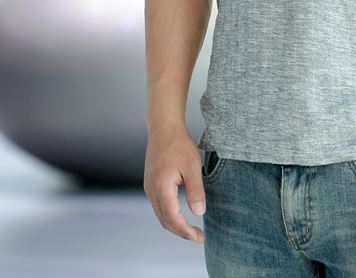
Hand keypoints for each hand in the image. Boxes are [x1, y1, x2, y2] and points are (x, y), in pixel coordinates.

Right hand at [143, 124, 205, 243]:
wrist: (163, 126)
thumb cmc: (179, 143)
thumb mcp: (192, 166)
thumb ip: (195, 190)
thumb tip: (199, 213)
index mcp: (161, 187)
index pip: (173, 219)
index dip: (186, 231)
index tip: (200, 237)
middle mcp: (151, 190)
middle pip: (165, 220)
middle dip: (181, 232)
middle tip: (198, 236)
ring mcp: (149, 186)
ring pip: (160, 214)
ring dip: (175, 224)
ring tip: (191, 228)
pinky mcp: (150, 182)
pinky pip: (159, 205)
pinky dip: (169, 214)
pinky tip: (181, 213)